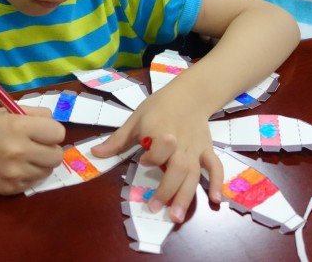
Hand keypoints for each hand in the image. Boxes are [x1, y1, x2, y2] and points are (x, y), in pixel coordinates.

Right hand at [0, 106, 64, 193]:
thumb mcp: (8, 111)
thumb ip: (35, 114)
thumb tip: (55, 124)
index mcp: (18, 127)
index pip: (58, 133)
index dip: (52, 132)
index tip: (43, 133)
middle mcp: (18, 151)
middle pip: (57, 156)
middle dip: (50, 150)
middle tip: (37, 146)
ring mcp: (14, 173)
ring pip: (48, 171)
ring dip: (40, 164)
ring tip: (24, 157)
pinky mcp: (10, 188)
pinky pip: (34, 182)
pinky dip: (29, 175)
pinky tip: (15, 167)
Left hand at [91, 85, 221, 223]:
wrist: (189, 94)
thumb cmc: (158, 106)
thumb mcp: (135, 119)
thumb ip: (118, 140)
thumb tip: (94, 153)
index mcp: (160, 132)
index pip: (158, 149)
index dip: (151, 157)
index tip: (143, 160)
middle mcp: (180, 144)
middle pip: (177, 169)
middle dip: (167, 190)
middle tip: (155, 209)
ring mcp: (195, 149)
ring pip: (193, 174)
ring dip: (186, 196)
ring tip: (176, 217)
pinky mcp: (207, 150)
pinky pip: (214, 167)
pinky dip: (216, 183)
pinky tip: (215, 200)